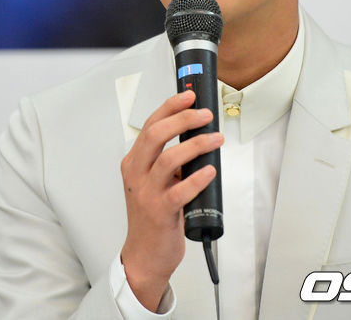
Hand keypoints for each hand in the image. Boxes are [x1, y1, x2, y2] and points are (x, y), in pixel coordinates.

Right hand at [120, 89, 222, 310]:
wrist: (145, 254)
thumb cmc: (154, 213)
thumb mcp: (155, 180)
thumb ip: (169, 158)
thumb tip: (197, 132)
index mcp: (134, 161)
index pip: (150, 124)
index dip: (170, 107)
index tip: (189, 96)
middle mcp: (137, 174)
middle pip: (156, 135)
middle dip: (183, 119)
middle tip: (206, 115)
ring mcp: (146, 193)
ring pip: (169, 159)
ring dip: (196, 145)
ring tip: (216, 139)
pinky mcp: (160, 212)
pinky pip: (180, 191)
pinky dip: (197, 177)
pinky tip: (210, 170)